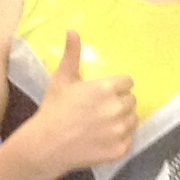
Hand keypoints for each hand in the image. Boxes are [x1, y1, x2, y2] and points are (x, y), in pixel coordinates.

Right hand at [32, 30, 136, 170]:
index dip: (117, 87)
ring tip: (103, 124)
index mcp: (106, 88)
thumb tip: (72, 31)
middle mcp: (117, 108)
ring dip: (122, 120)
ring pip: (133, 121)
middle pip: (131, 101)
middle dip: (120, 103)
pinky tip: (103, 139)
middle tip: (101, 109)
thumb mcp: (62, 79)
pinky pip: (129, 140)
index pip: (128, 83)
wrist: (47, 145)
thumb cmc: (54, 109)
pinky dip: (119, 140)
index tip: (104, 93)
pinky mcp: (120, 149)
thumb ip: (72, 55)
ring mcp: (120, 131)